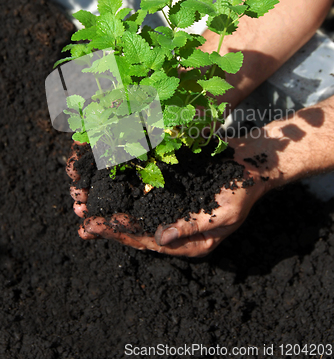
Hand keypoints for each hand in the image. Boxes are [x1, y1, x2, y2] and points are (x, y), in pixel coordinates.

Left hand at [67, 138, 270, 256]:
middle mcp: (176, 229)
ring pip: (135, 213)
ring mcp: (172, 210)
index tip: (95, 226)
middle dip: (108, 224)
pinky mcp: (169, 191)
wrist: (249, 164)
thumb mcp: (224, 212)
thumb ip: (194, 227)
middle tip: (80, 219)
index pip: (149, 242)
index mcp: (190, 243)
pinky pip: (143, 194)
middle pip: (136, 229)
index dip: (121, 233)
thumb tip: (162, 237)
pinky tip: (106, 184)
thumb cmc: (242, 189)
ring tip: (83, 205)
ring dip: (111, 208)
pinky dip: (124, 190)